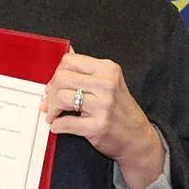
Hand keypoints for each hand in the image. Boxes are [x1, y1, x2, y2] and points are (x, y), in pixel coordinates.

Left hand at [44, 51, 163, 188]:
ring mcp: (103, 106)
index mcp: (108, 70)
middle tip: (50, 101)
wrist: (139, 138)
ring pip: (61, 98)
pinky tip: (59, 125)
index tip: (55, 85)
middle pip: (61, 78)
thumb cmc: (120, 110)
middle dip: (51, 92)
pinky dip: (57, 125)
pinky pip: (65, 122)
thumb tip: (66, 50)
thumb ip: (86, 69)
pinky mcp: (98, 126)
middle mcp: (107, 85)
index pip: (69, 61)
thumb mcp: (109, 82)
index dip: (56, 73)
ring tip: (54, 114)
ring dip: (52, 109)